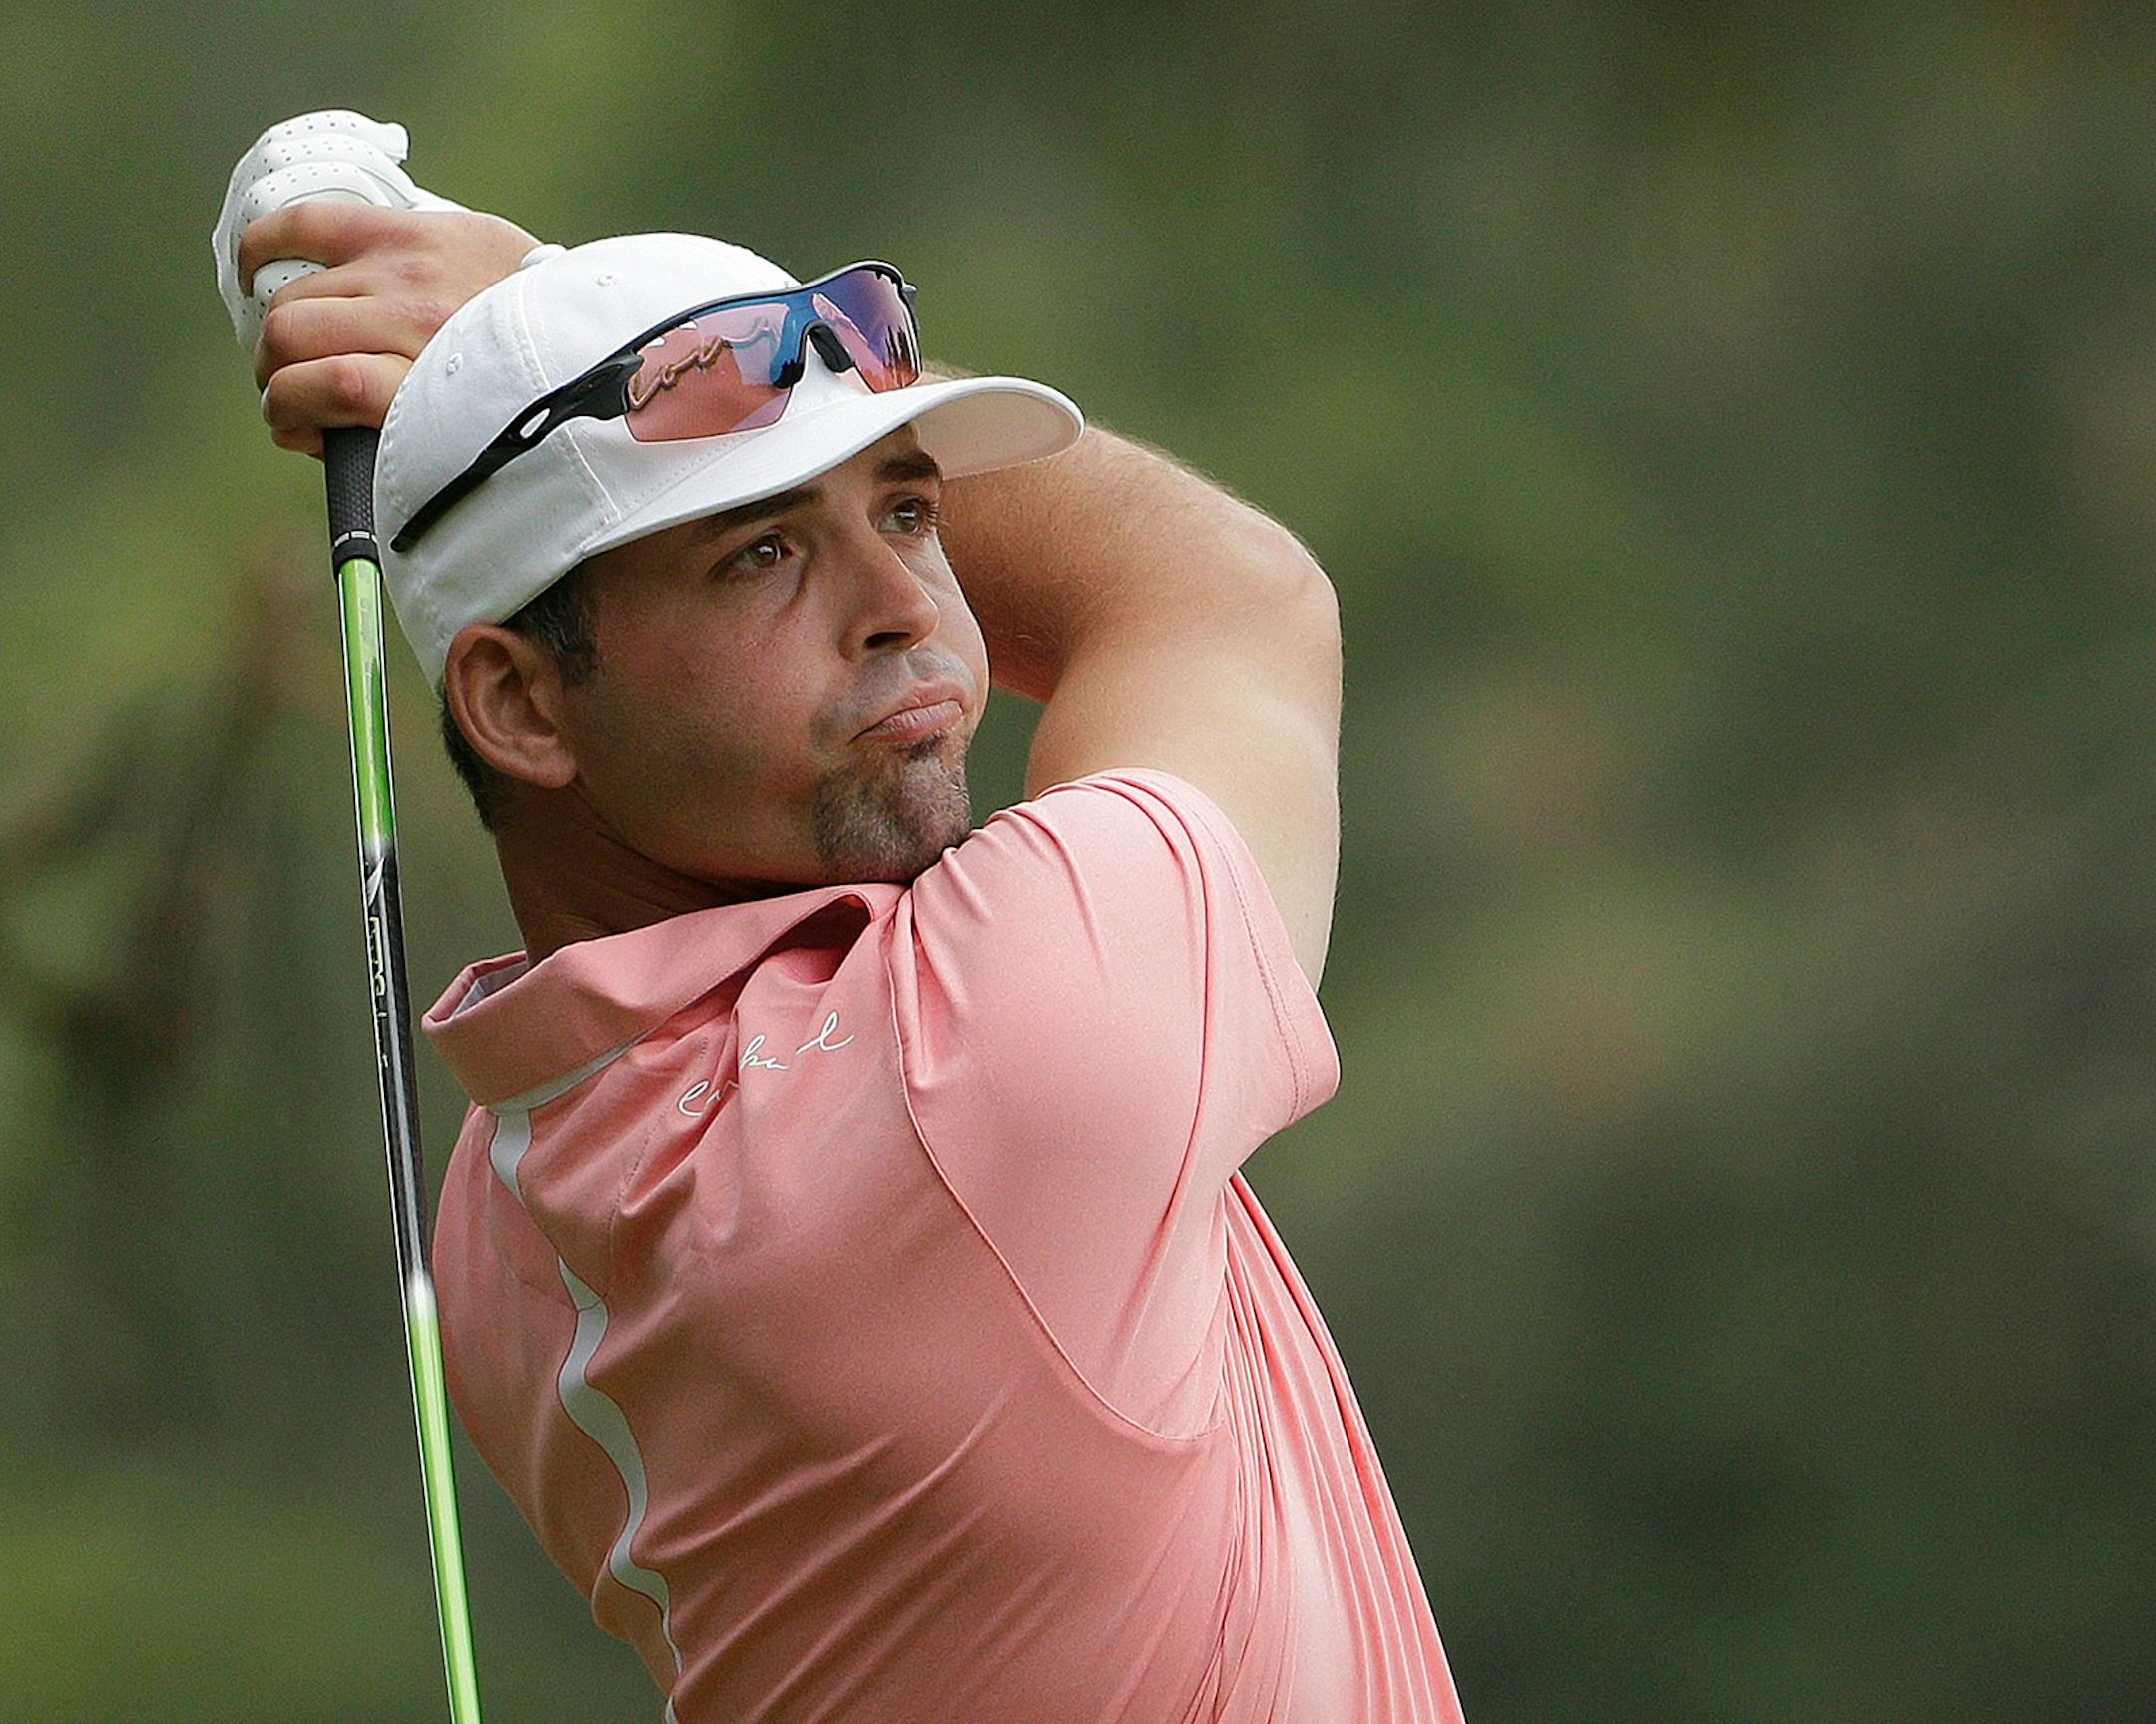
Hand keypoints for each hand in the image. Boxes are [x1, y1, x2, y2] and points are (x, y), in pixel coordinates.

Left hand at [209, 111, 536, 455]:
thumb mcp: (501, 260)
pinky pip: (317, 388)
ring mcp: (404, 327)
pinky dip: (290, 411)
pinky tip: (296, 428)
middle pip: (288, 301)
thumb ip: (442, 260)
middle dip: (273, 348)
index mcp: (423, 237)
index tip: (253, 278)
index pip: (307, 224)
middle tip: (288, 379)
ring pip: (288, 341)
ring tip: (293, 411)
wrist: (606, 371)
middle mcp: (406, 274)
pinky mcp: (404, 387)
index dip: (260, 253)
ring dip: (277, 384)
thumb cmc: (556, 332)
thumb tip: (380, 285)